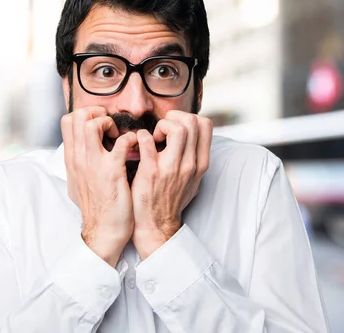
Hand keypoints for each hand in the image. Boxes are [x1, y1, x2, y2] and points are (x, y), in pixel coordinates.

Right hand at [61, 106, 137, 266]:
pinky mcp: (112, 172)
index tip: (101, 123)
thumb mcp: (79, 181)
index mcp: (72, 159)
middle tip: (111, 125)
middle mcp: (79, 158)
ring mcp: (94, 164)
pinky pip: (122, 143)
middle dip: (97, 113)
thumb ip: (80, 162)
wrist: (103, 231)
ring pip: (91, 124)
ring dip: (109, 123)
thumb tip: (83, 149)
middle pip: (77, 117)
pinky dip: (132, 139)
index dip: (86, 114)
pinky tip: (136, 148)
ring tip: (119, 135)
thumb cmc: (97, 207)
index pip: (68, 121)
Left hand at [131, 110, 212, 258]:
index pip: (205, 125)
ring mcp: (171, 168)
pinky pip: (146, 140)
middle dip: (173, 118)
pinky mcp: (151, 172)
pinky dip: (140, 136)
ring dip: (161, 126)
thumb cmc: (171, 201)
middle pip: (192, 122)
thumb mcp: (193, 180)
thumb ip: (194, 159)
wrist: (156, 225)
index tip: (175, 129)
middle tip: (162, 130)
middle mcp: (189, 164)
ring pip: (178, 129)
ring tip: (153, 138)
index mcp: (200, 164)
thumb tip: (192, 137)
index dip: (188, 118)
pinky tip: (138, 146)